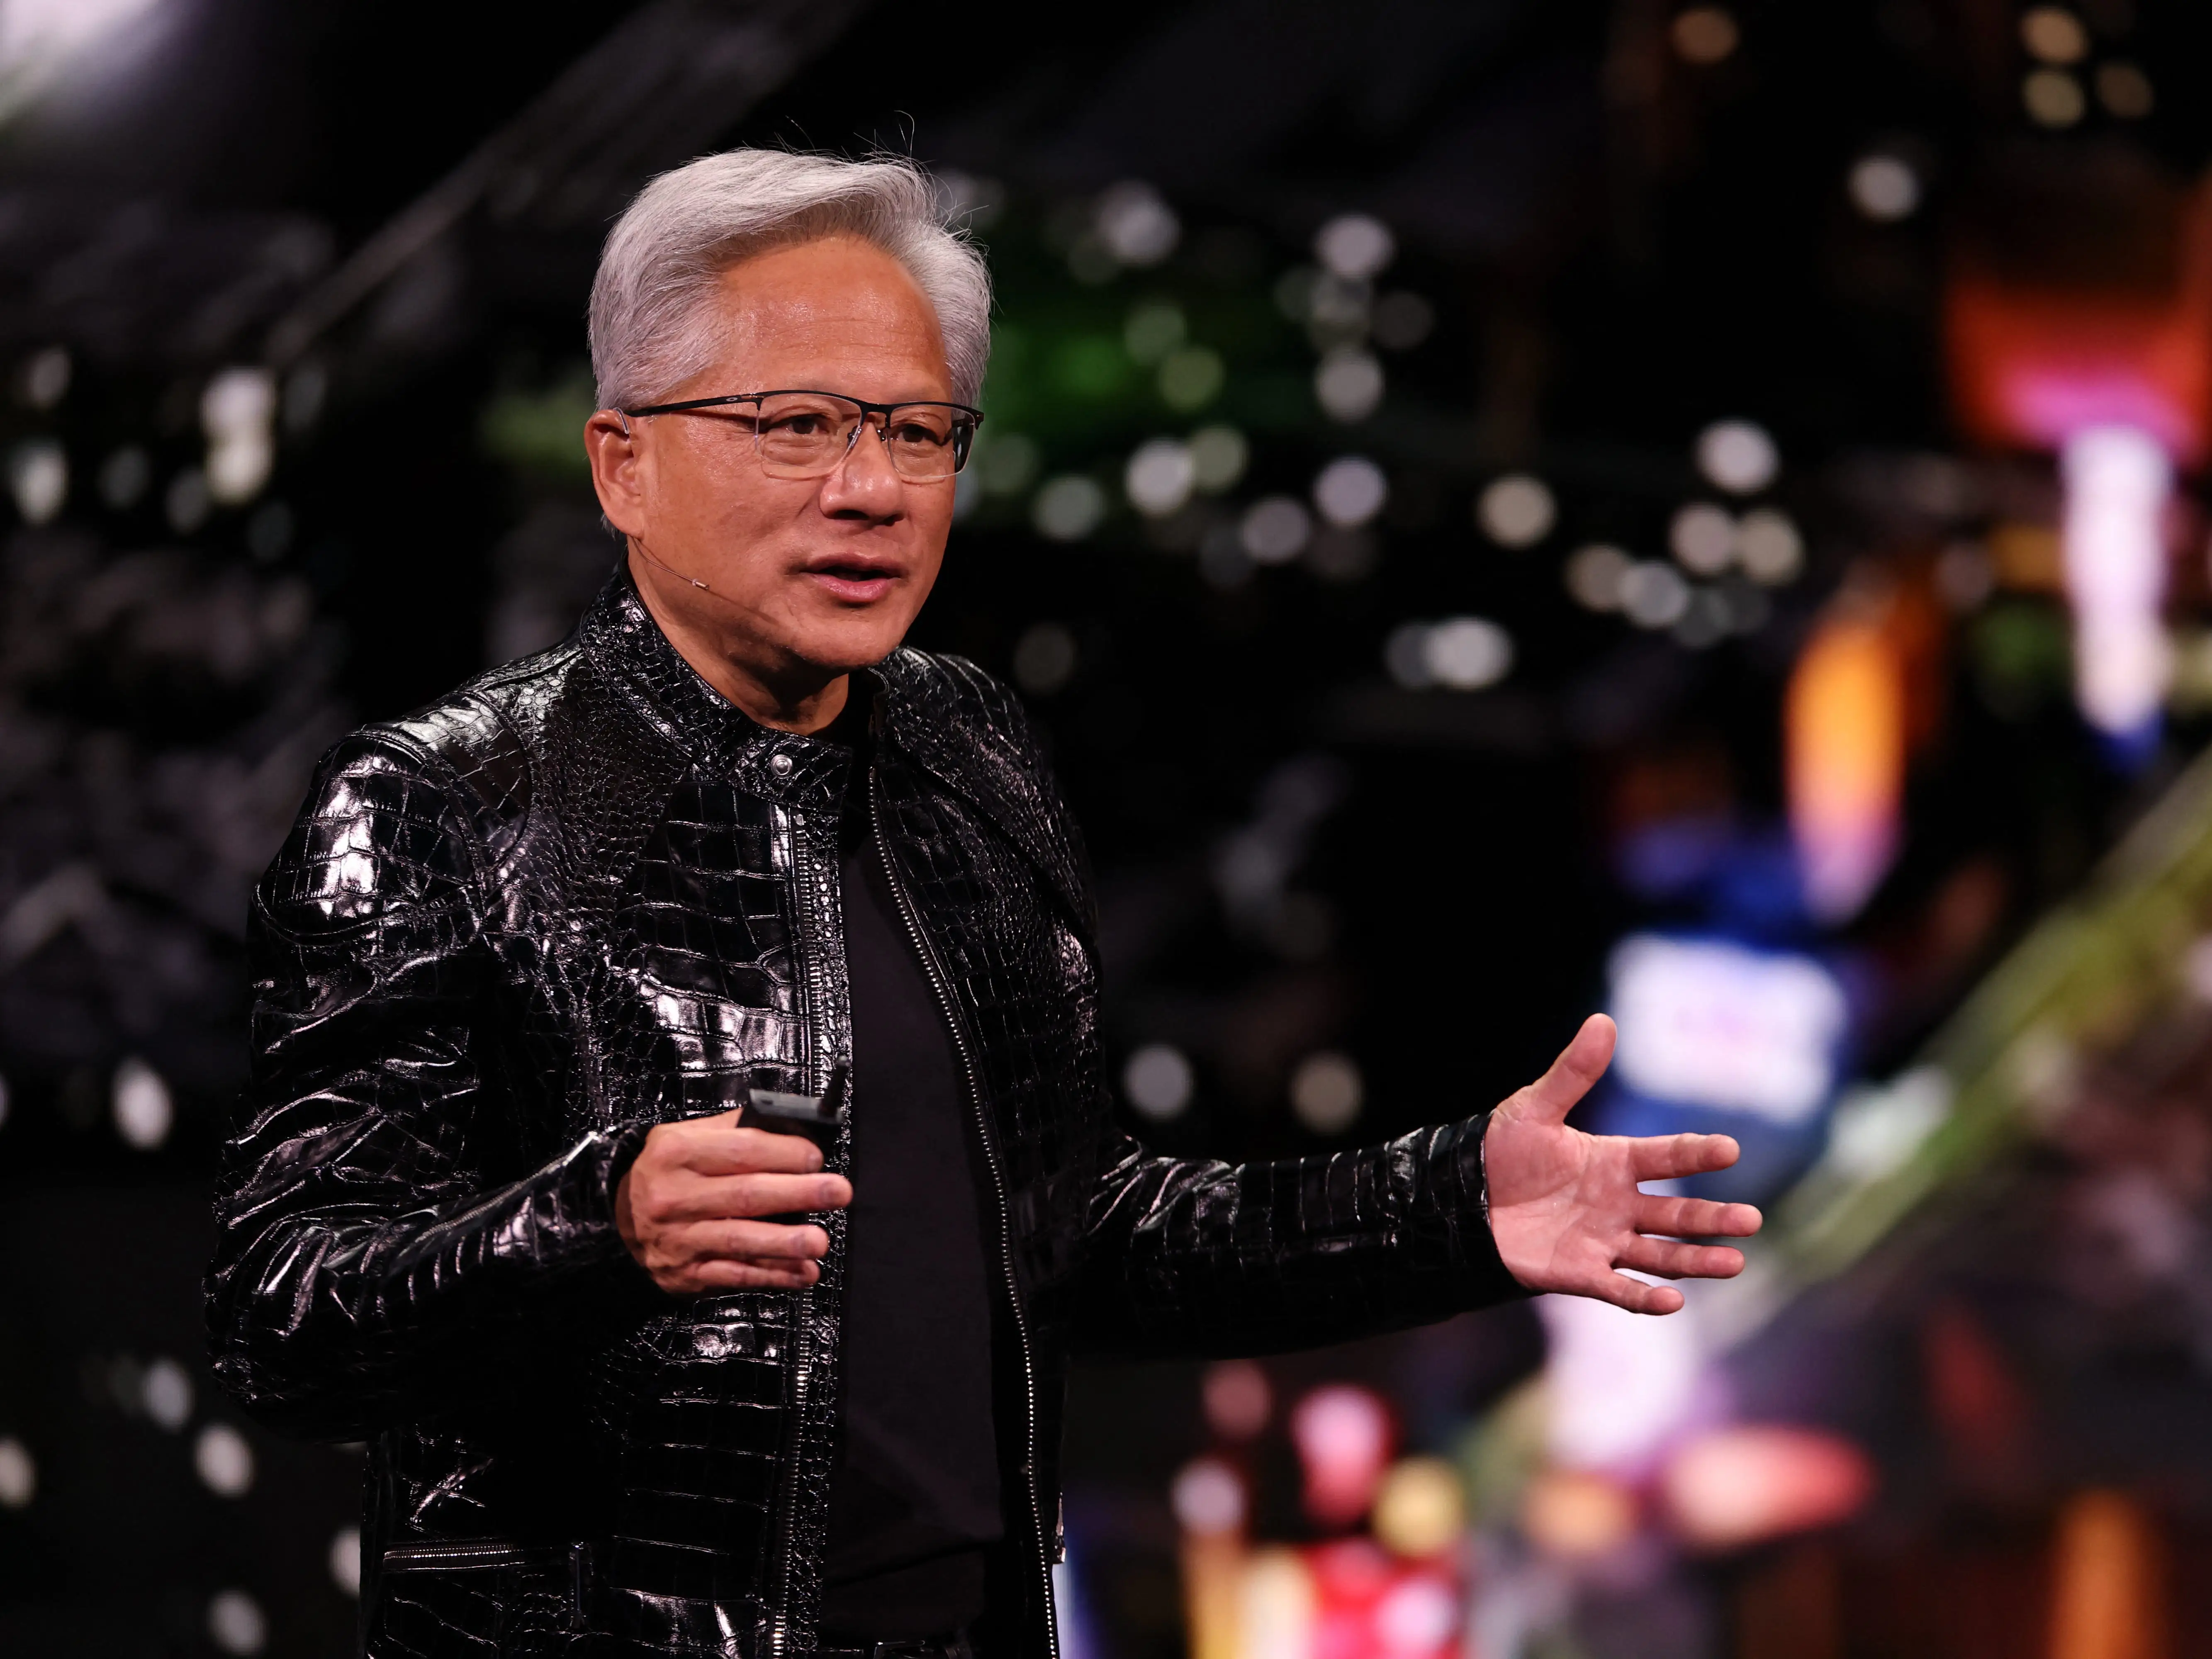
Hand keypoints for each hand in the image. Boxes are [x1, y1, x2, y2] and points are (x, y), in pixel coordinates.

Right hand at [615, 1110, 851, 1293]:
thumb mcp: (682, 1137)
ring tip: (821, 1240)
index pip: (740, 1151)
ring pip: (740, 1240)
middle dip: (798, 1195)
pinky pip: (736, 1275)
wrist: (616, 1221)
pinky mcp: (688, 1273)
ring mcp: (682, 1239)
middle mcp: (676, 1197)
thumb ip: (730, 1130)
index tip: (817, 1158)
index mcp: (678, 1153)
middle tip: (838, 1192)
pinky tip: (803, 1272)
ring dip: (786, 1243)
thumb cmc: (663, 1173)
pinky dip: (772, 1276)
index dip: (784, 1154)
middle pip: (746, 1195)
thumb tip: (788, 1126)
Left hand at [1484, 1014, 1762, 1314]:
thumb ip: (1572, 1073)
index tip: (1730, 1149)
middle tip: (1751, 1220)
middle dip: (1712, 1218)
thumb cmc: (1500, 1151)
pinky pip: (1619, 1289)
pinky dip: (1645, 1298)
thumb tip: (1603, 1021)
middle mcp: (1618, 1203)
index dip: (1696, 1153)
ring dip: (1696, 1260)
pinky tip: (1673, 1301)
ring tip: (1733, 1262)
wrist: (1460, 1198)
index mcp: (1614, 1161)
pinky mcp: (1580, 1273)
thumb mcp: (1534, 1108)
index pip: (1666, 1156)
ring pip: (1661, 1254)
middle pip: (1676, 1212)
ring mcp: (1603, 1240)